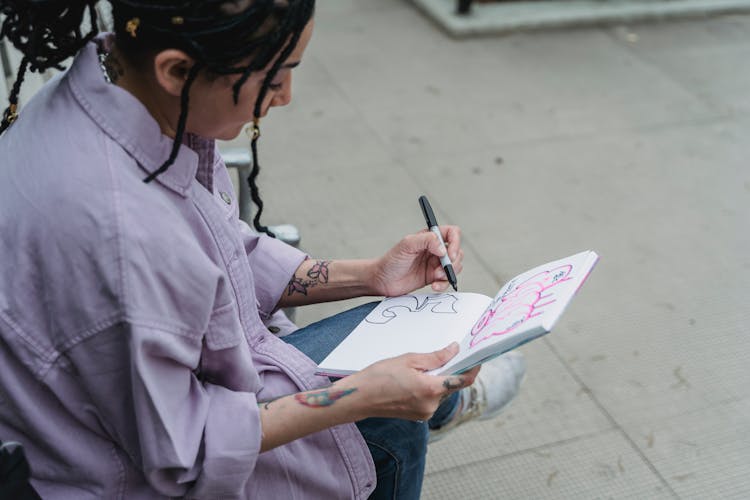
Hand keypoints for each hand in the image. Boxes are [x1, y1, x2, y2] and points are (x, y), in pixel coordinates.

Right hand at [344, 343, 478, 421]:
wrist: (360, 397)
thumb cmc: (380, 376)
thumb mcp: (409, 360)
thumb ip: (436, 357)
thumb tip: (454, 350)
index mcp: (431, 389)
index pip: (463, 380)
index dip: (472, 368)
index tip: (475, 358)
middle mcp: (431, 405)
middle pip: (451, 386)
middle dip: (448, 371)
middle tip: (439, 356)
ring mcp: (425, 413)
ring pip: (440, 392)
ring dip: (436, 380)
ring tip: (417, 369)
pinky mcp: (418, 416)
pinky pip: (431, 399)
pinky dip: (428, 388)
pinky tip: (413, 380)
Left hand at [370, 225, 463, 296]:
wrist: (382, 280)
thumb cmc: (391, 260)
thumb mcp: (406, 245)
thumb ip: (426, 240)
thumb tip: (443, 248)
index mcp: (429, 237)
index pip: (452, 233)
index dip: (455, 242)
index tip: (449, 254)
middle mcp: (434, 249)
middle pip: (457, 251)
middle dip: (452, 262)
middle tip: (441, 269)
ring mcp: (435, 264)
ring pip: (455, 266)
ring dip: (449, 273)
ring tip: (436, 277)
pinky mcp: (433, 277)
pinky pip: (447, 280)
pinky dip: (444, 284)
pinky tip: (435, 286)